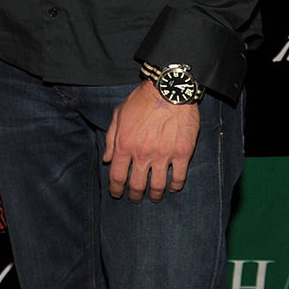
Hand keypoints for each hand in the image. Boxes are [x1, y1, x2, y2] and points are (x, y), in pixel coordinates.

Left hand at [103, 81, 199, 201]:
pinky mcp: (182, 153)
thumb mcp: (119, 115)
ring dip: (155, 195)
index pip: (116, 175)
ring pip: (158, 186)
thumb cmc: (142, 100)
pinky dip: (175, 186)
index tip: (117, 193)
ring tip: (154, 197)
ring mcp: (163, 155)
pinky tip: (172, 187)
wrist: (169, 90)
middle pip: (137, 185)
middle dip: (134, 195)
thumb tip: (106, 159)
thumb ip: (110, 138)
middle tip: (135, 198)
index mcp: (124, 144)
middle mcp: (142, 153)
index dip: (115, 189)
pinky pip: (178, 177)